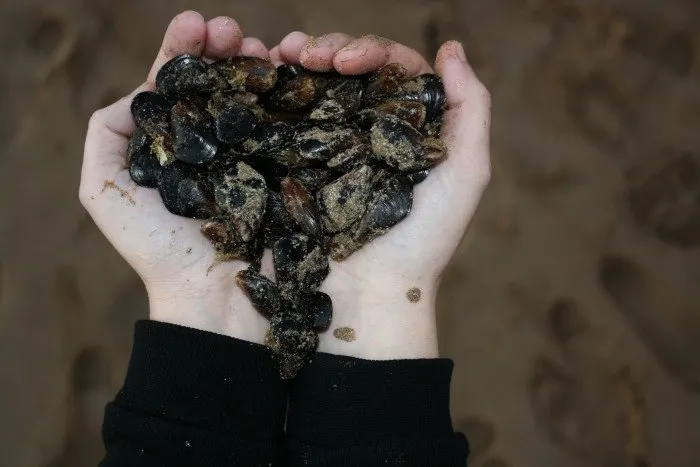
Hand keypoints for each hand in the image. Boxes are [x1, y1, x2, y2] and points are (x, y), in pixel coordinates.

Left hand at [80, 11, 272, 342]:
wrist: (217, 301)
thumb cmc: (159, 251)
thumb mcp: (105, 191)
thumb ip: (107, 134)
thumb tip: (141, 89)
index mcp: (183, 146)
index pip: (185, 86)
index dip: (187, 50)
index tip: (196, 23)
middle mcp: (224, 147)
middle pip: (229, 83)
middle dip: (230, 49)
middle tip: (235, 33)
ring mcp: (265, 157)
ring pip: (268, 96)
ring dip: (267, 64)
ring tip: (266, 48)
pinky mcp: (301, 173)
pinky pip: (305, 124)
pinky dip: (305, 93)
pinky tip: (299, 73)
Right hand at [270, 34, 490, 358]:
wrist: (368, 296)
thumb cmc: (422, 241)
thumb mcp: (465, 174)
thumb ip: (470, 109)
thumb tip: (450, 48)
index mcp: (406, 128)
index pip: (390, 68)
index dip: (369, 51)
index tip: (345, 60)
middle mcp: (366, 133)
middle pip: (347, 71)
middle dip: (326, 48)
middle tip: (304, 53)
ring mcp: (327, 149)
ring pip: (313, 88)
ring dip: (296, 62)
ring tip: (280, 54)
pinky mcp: (293, 168)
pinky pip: (281, 121)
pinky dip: (271, 93)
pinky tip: (261, 78)